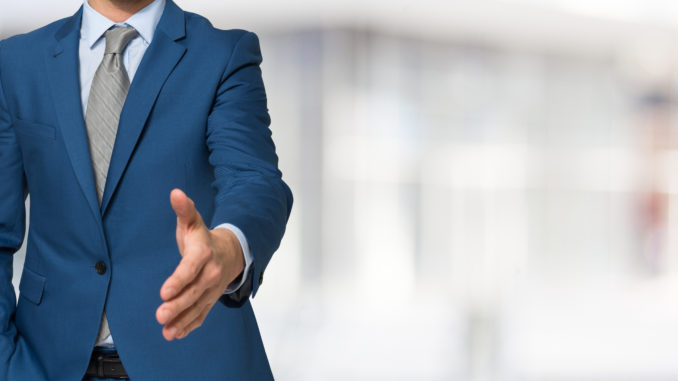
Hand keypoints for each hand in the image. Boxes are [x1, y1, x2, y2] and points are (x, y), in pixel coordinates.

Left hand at [156, 189, 244, 340]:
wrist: (231, 252)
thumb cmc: (203, 238)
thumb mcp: (193, 222)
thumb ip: (183, 210)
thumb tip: (175, 193)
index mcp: (204, 253)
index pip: (191, 268)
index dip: (178, 280)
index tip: (164, 291)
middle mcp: (210, 273)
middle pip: (194, 291)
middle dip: (178, 304)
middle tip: (160, 315)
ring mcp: (212, 289)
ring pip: (198, 306)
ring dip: (183, 320)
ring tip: (167, 331)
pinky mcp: (210, 300)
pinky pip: (202, 314)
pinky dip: (190, 325)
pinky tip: (176, 334)